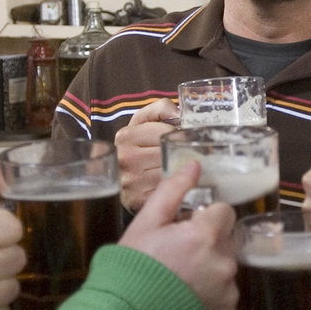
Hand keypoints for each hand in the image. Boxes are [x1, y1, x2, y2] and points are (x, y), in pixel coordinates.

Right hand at [113, 97, 179, 211]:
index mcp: (126, 136)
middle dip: (182, 154)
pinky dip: (176, 189)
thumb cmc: (139, 145)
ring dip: (181, 172)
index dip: (177, 136)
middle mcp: (125, 159)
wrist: (120, 175)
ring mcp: (130, 182)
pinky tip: (177, 185)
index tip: (182, 140)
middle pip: (167, 154)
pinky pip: (166, 193)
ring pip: (169, 173)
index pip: (164, 132)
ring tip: (184, 169)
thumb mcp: (145, 121)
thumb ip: (162, 108)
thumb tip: (179, 114)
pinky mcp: (136, 200)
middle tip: (189, 155)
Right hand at [119, 161, 238, 309]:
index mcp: (206, 235)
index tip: (187, 230)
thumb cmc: (130, 270)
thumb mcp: (144, 224)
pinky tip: (187, 306)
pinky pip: (226, 304)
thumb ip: (172, 191)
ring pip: (227, 274)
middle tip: (179, 260)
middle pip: (228, 243)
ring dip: (211, 276)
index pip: (225, 213)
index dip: (206, 219)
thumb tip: (195, 165)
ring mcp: (228, 294)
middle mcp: (224, 263)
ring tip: (180, 287)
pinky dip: (212, 304)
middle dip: (209, 246)